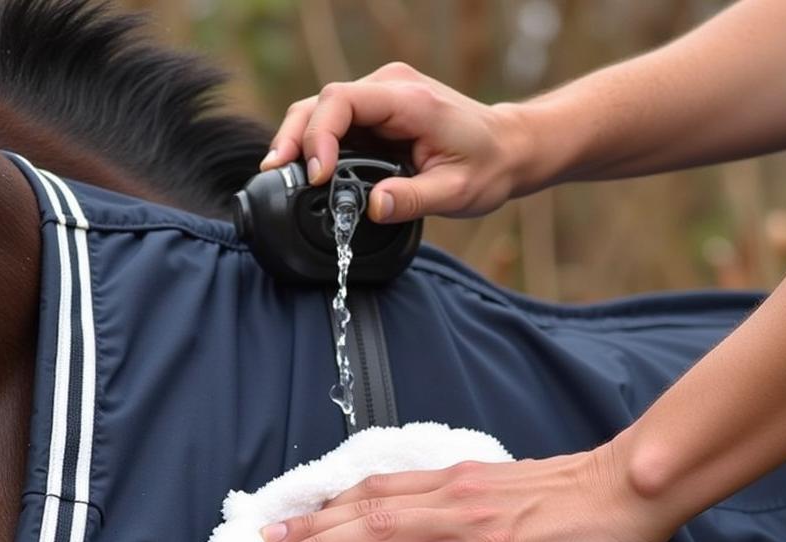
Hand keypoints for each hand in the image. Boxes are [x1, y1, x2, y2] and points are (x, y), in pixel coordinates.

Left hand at [259, 443, 672, 541]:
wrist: (626, 488)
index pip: (375, 486)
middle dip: (309, 527)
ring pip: (385, 533)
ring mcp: (473, 523)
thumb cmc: (573, 493)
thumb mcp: (508, 489)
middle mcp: (452, 493)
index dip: (327, 502)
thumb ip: (468, 502)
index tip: (290, 517)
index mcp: (454, 477)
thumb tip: (435, 523)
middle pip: (365, 508)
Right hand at [260, 62, 524, 222]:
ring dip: (299, 139)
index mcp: (408, 101)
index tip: (316, 176)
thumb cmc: (487, 166)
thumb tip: (373, 208)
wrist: (508, 148)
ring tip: (279, 173)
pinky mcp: (378, 113)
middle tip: (277, 174)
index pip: (342, 101)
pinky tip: (304, 170)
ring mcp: (381, 97)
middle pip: (322, 102)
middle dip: (295, 137)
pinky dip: (316, 143)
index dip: (319, 136)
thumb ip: (413, 199)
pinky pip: (336, 122)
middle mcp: (389, 89)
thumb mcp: (456, 192)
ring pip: (323, 109)